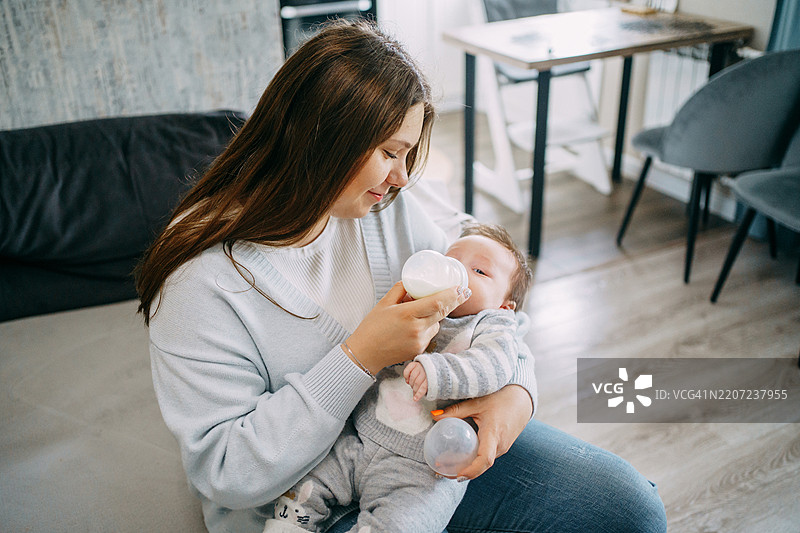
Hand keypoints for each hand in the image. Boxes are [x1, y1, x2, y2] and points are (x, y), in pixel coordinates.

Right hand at [346, 282, 469, 373]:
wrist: (365, 354)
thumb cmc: (372, 327)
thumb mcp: (383, 303)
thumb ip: (400, 290)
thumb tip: (413, 282)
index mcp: (407, 314)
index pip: (437, 302)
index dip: (452, 294)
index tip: (461, 288)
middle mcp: (416, 329)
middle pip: (443, 312)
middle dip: (455, 301)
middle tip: (465, 292)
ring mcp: (419, 341)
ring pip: (437, 324)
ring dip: (436, 315)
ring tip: (420, 312)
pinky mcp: (420, 349)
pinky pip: (430, 334)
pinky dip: (427, 326)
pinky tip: (414, 326)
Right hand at [403, 361, 427, 400]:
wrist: (428, 364)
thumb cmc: (428, 375)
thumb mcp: (429, 382)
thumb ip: (423, 389)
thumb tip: (416, 397)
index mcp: (430, 377)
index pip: (423, 387)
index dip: (419, 394)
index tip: (415, 399)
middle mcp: (425, 371)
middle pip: (417, 383)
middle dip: (414, 389)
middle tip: (414, 390)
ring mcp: (419, 367)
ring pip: (412, 378)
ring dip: (410, 383)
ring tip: (412, 384)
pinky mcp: (413, 364)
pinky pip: (406, 371)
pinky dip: (406, 376)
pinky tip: (408, 379)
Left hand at [431, 384, 532, 479]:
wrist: (522, 398)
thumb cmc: (500, 398)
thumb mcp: (477, 403)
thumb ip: (456, 410)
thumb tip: (434, 415)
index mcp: (494, 434)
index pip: (485, 459)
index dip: (472, 470)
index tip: (457, 475)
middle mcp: (500, 445)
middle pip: (481, 466)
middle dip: (462, 472)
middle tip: (440, 471)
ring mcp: (503, 448)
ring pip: (484, 463)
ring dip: (467, 467)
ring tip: (446, 466)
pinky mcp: (502, 447)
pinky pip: (487, 457)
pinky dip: (474, 460)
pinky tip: (460, 457)